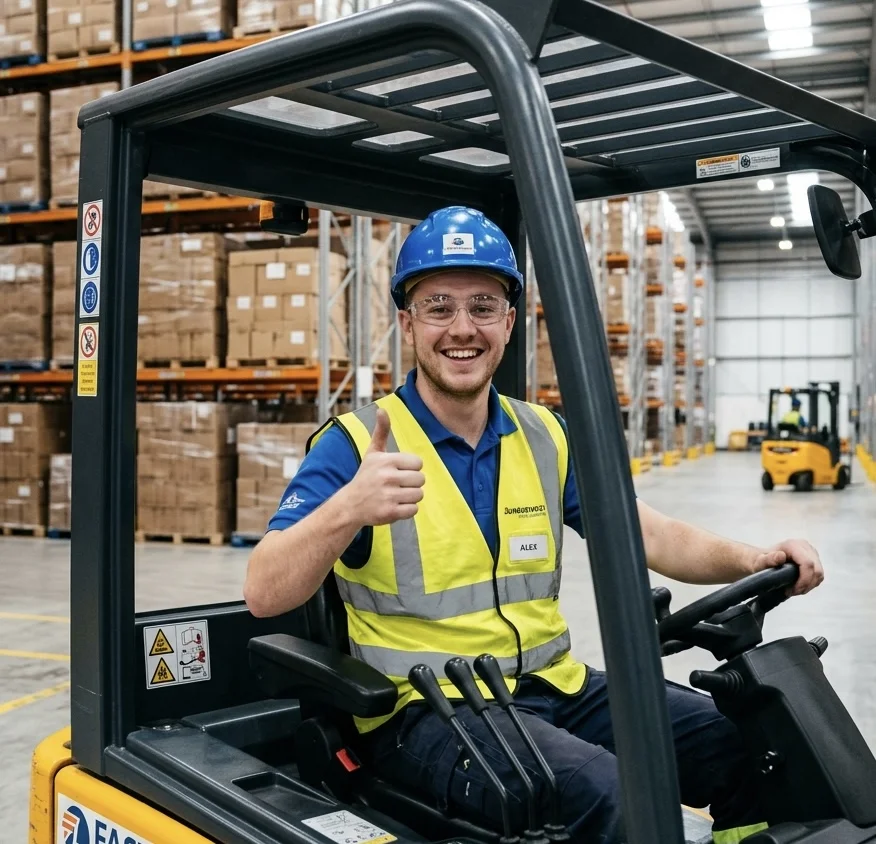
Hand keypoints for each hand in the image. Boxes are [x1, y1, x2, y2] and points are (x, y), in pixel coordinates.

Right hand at [346, 408, 424, 525]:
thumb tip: (381, 409)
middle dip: (412, 483)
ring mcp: (389, 496)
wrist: (350, 505)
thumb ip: (381, 431)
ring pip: (419, 495)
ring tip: (395, 496)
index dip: (410, 468)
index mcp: (386, 461)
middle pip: (421, 479)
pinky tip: (394, 506)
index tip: (397, 472)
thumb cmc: (366, 476)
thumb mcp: (372, 453)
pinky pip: (414, 510)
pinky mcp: (390, 513)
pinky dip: (407, 510)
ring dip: (410, 497)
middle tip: (397, 485)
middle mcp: (387, 477)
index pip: (418, 463)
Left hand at [754, 539, 823, 596]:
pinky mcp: (814, 559)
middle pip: (816, 570)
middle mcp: (804, 546)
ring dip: (808, 586)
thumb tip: (781, 556)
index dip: (804, 581)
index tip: (792, 591)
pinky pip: (818, 575)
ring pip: (819, 574)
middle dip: (806, 585)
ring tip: (793, 589)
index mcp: (793, 545)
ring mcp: (811, 552)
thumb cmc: (759, 562)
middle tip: (792, 592)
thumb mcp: (759, 563)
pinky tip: (797, 586)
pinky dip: (810, 584)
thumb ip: (768, 560)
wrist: (761, 560)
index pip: (808, 564)